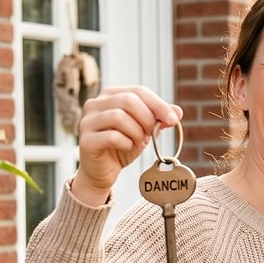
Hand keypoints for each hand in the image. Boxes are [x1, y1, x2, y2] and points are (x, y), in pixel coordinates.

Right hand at [74, 85, 182, 203]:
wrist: (103, 171)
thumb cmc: (123, 145)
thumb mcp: (144, 129)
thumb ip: (159, 118)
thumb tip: (178, 111)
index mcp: (110, 95)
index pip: (138, 91)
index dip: (159, 104)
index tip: (174, 119)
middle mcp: (94, 104)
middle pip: (129, 100)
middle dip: (147, 118)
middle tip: (150, 133)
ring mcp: (86, 121)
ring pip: (119, 116)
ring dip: (136, 132)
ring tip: (137, 142)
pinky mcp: (85, 140)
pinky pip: (112, 136)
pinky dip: (126, 143)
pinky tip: (126, 148)